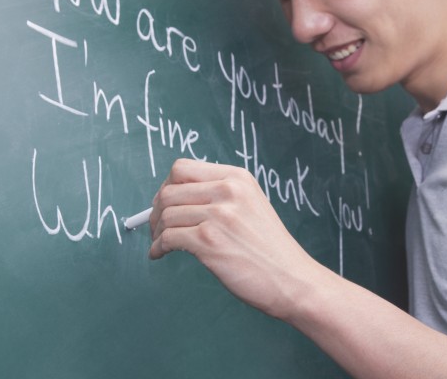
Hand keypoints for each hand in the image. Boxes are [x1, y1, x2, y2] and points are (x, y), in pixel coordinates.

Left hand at [149, 158, 314, 317]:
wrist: (291, 278)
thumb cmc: (268, 246)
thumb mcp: (250, 204)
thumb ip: (218, 194)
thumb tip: (173, 197)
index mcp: (236, 177)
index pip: (182, 168)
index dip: (167, 185)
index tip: (165, 202)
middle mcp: (227, 190)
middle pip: (169, 190)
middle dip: (155, 210)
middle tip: (156, 226)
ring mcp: (219, 215)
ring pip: (165, 214)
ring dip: (156, 231)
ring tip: (160, 243)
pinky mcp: (209, 241)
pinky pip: (168, 238)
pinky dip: (158, 247)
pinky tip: (160, 254)